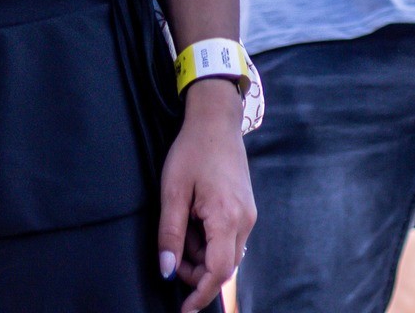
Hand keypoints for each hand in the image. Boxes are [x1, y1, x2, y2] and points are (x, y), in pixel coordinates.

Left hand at [158, 82, 255, 310]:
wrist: (216, 120)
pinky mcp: (246, 208)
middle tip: (174, 254)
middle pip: (223, 267)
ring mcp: (248, 214)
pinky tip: (196, 219)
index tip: (183, 309)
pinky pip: (231, 238)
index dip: (200, 294)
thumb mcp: (173, 191)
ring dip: (203, 255)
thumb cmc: (192, 151)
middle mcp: (244, 221)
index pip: (218, 272)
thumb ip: (171, 234)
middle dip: (198, 272)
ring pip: (227, 254)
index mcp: (227, 218)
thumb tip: (166, 271)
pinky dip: (211, 241)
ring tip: (184, 225)